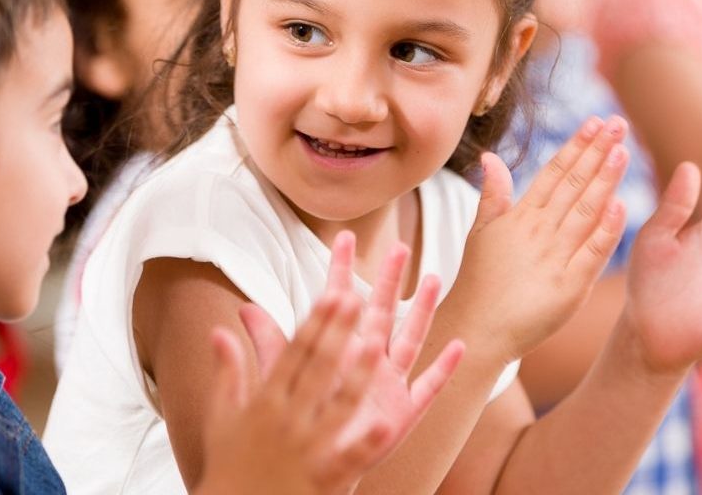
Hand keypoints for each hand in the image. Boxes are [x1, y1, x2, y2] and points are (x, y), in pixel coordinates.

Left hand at [199, 233, 462, 494]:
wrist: (314, 463)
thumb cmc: (302, 420)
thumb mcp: (284, 379)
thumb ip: (270, 343)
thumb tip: (243, 308)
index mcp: (338, 348)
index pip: (339, 302)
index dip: (341, 271)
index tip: (344, 238)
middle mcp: (366, 359)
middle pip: (381, 311)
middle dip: (389, 280)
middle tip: (399, 247)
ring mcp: (388, 383)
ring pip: (409, 339)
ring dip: (423, 311)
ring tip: (434, 279)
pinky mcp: (403, 412)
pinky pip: (428, 387)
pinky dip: (443, 368)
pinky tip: (458, 346)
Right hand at [447, 116, 632, 362]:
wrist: (477, 329)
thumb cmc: (479, 281)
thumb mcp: (480, 233)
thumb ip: (492, 195)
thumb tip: (490, 157)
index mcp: (520, 217)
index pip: (554, 173)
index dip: (576, 146)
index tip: (594, 123)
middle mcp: (538, 232)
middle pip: (573, 185)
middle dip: (596, 152)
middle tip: (617, 125)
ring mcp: (554, 258)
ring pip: (585, 212)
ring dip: (605, 180)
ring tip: (622, 151)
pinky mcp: (569, 287)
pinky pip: (592, 253)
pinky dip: (607, 230)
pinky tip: (622, 205)